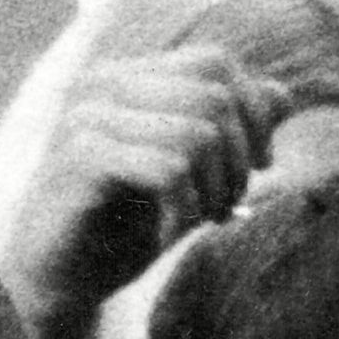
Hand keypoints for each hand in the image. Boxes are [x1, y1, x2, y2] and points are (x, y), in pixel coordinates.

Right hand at [0, 45, 287, 338]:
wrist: (57, 276)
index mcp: (127, 76)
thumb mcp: (190, 176)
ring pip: (196, 134)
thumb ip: (230, 132)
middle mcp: (102, 83)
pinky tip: (167, 236)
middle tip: (226, 206)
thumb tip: (282, 93)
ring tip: (200, 221)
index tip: (259, 168)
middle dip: (240, 162)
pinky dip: (183, 211)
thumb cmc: (123, 223)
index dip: (254, 114)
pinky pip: (167, 169)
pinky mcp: (80, 157)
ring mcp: (87, 116)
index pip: (214, 61)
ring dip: (216, 191)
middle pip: (214, 96)